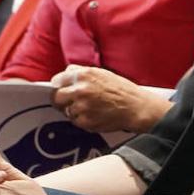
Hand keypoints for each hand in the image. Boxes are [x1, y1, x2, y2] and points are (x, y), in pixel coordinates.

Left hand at [50, 65, 171, 132]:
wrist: (137, 108)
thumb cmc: (122, 90)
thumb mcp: (102, 73)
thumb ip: (81, 72)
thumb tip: (65, 74)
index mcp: (83, 75)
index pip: (57, 81)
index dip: (60, 86)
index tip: (62, 90)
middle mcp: (80, 90)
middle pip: (56, 97)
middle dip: (61, 100)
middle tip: (70, 103)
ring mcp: (81, 107)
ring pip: (66, 110)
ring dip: (74, 111)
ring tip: (91, 109)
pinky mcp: (85, 121)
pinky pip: (76, 122)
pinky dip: (83, 120)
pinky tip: (96, 116)